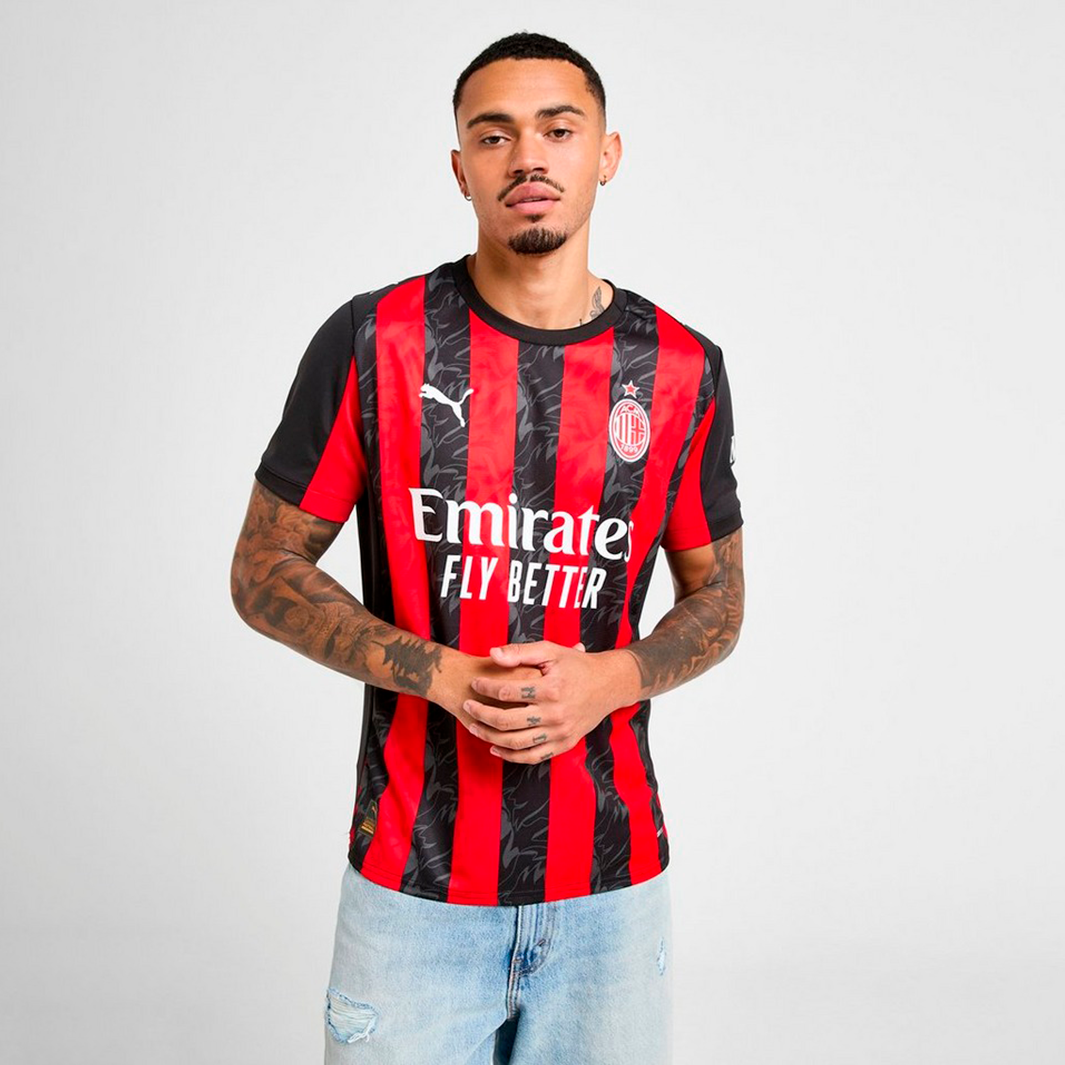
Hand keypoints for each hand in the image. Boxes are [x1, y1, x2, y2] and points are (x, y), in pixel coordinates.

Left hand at [461, 641, 632, 762]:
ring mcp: (560, 732)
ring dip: (490, 737)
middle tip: (467, 705)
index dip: (486, 687)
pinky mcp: (564, 744)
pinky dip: (510, 756)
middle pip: (507, 721)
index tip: (475, 682)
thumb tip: (492, 654)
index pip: (507, 692)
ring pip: (516, 743)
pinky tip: (495, 747)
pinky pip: (532, 757)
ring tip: (474, 726)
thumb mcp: (550, 651)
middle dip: (481, 713)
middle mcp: (555, 714)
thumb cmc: (575, 665)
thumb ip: (520, 652)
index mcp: (551, 689)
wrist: (608, 685)